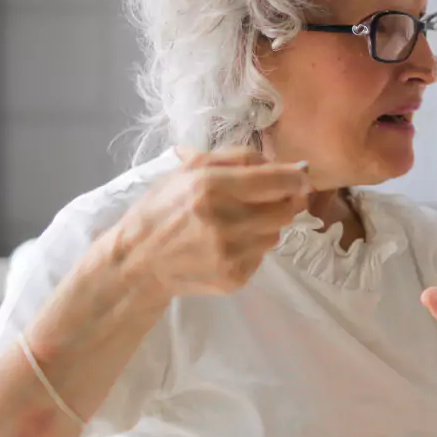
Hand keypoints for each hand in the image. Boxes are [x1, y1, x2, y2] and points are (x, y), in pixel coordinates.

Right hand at [114, 149, 309, 297]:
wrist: (136, 262)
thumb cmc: (162, 209)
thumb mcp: (189, 170)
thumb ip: (240, 159)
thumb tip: (291, 165)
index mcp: (211, 187)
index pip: (280, 180)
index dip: (297, 177)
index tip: (300, 176)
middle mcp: (225, 221)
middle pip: (287, 209)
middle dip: (283, 201)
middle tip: (267, 199)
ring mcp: (231, 253)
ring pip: (277, 233)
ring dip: (266, 225)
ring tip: (236, 223)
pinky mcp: (235, 277)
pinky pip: (262, 256)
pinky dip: (252, 247)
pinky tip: (226, 245)